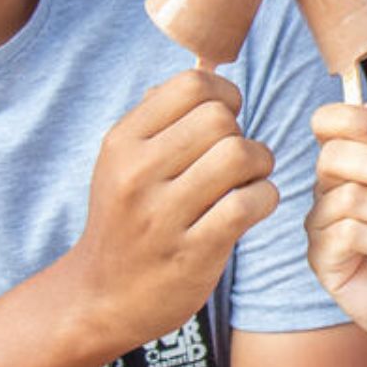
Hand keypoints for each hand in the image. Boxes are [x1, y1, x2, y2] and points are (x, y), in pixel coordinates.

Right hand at [62, 70, 278, 353]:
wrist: (102, 297)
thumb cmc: (126, 219)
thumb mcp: (122, 162)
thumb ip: (158, 118)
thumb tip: (206, 69)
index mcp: (122, 142)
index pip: (191, 85)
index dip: (224, 94)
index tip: (226, 118)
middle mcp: (138, 174)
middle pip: (221, 119)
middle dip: (243, 134)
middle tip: (239, 159)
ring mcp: (163, 216)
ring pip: (240, 156)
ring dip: (261, 166)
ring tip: (250, 181)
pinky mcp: (192, 253)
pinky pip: (248, 204)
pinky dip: (264, 199)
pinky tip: (252, 207)